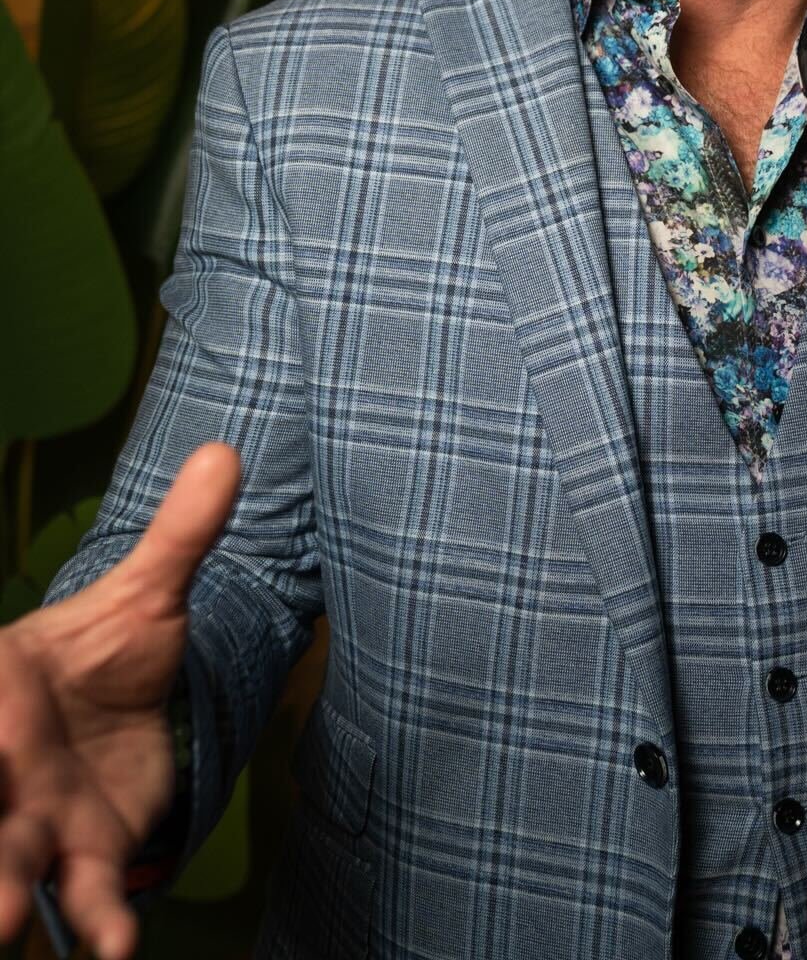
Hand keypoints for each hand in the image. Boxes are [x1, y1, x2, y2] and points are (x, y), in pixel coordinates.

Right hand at [0, 441, 240, 959]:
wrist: (124, 707)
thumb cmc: (109, 649)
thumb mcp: (148, 592)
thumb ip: (181, 534)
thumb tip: (228, 452)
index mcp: (2, 687)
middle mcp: (5, 762)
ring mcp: (35, 819)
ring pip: (10, 864)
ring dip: (5, 896)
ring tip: (10, 925)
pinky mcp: (85, 854)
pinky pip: (86, 895)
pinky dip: (97, 922)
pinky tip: (117, 948)